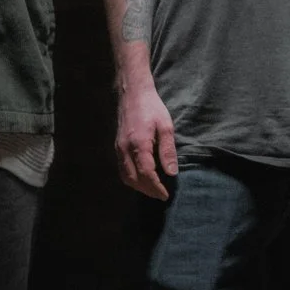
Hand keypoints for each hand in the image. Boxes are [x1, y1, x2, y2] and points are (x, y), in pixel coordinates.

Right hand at [114, 78, 178, 199]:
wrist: (132, 94)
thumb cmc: (152, 108)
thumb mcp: (166, 127)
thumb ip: (168, 150)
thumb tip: (172, 173)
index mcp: (139, 144)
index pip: (146, 173)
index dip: (156, 187)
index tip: (166, 195)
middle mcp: (125, 149)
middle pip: (134, 179)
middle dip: (148, 190)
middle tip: (161, 195)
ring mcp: (118, 148)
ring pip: (125, 176)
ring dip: (138, 187)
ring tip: (153, 190)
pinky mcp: (117, 147)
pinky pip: (121, 169)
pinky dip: (131, 179)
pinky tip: (142, 179)